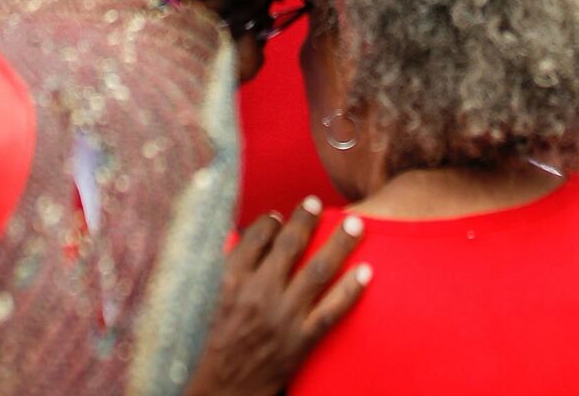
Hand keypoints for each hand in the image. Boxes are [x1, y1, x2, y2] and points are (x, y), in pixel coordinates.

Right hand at [184, 198, 370, 395]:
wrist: (224, 391)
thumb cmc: (216, 345)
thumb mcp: (212, 303)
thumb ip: (230, 271)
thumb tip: (247, 239)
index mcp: (232, 283)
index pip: (254, 239)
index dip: (269, 223)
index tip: (279, 216)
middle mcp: (258, 295)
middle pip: (289, 247)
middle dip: (306, 220)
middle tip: (316, 202)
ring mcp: (283, 317)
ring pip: (317, 272)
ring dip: (339, 244)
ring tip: (355, 225)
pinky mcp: (301, 341)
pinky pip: (332, 311)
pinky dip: (351, 290)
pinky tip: (366, 272)